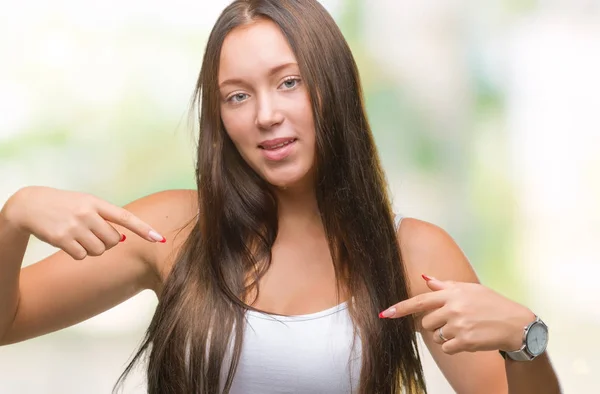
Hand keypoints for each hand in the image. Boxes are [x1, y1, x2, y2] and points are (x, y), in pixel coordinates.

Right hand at [1, 186, 165, 259]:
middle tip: (93, 234)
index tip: (159, 239)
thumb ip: (105, 217)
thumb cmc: (64, 205)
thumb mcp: (85, 202)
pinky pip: (82, 256)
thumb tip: (122, 238)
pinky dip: (78, 253)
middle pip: (114, 240)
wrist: (30, 205)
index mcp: (96, 203)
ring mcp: (75, 226)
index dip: (144, 229)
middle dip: (108, 242)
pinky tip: (68, 242)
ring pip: (99, 250)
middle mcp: (87, 213)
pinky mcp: (62, 239)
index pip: (125, 217)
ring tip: (80, 237)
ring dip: (93, 249)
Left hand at [379, 275, 535, 354]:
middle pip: (426, 323)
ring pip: (436, 337)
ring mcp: (458, 325)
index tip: (384, 314)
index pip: (419, 301)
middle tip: (455, 321)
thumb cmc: (492, 304)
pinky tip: (468, 339)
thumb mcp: (469, 289)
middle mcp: (453, 308)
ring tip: (465, 329)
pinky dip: (454, 347)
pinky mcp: (465, 341)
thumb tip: (424, 278)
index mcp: (451, 293)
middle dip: (436, 325)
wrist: (516, 324)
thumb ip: (445, 285)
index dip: (400, 308)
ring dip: (446, 337)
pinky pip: (447, 348)